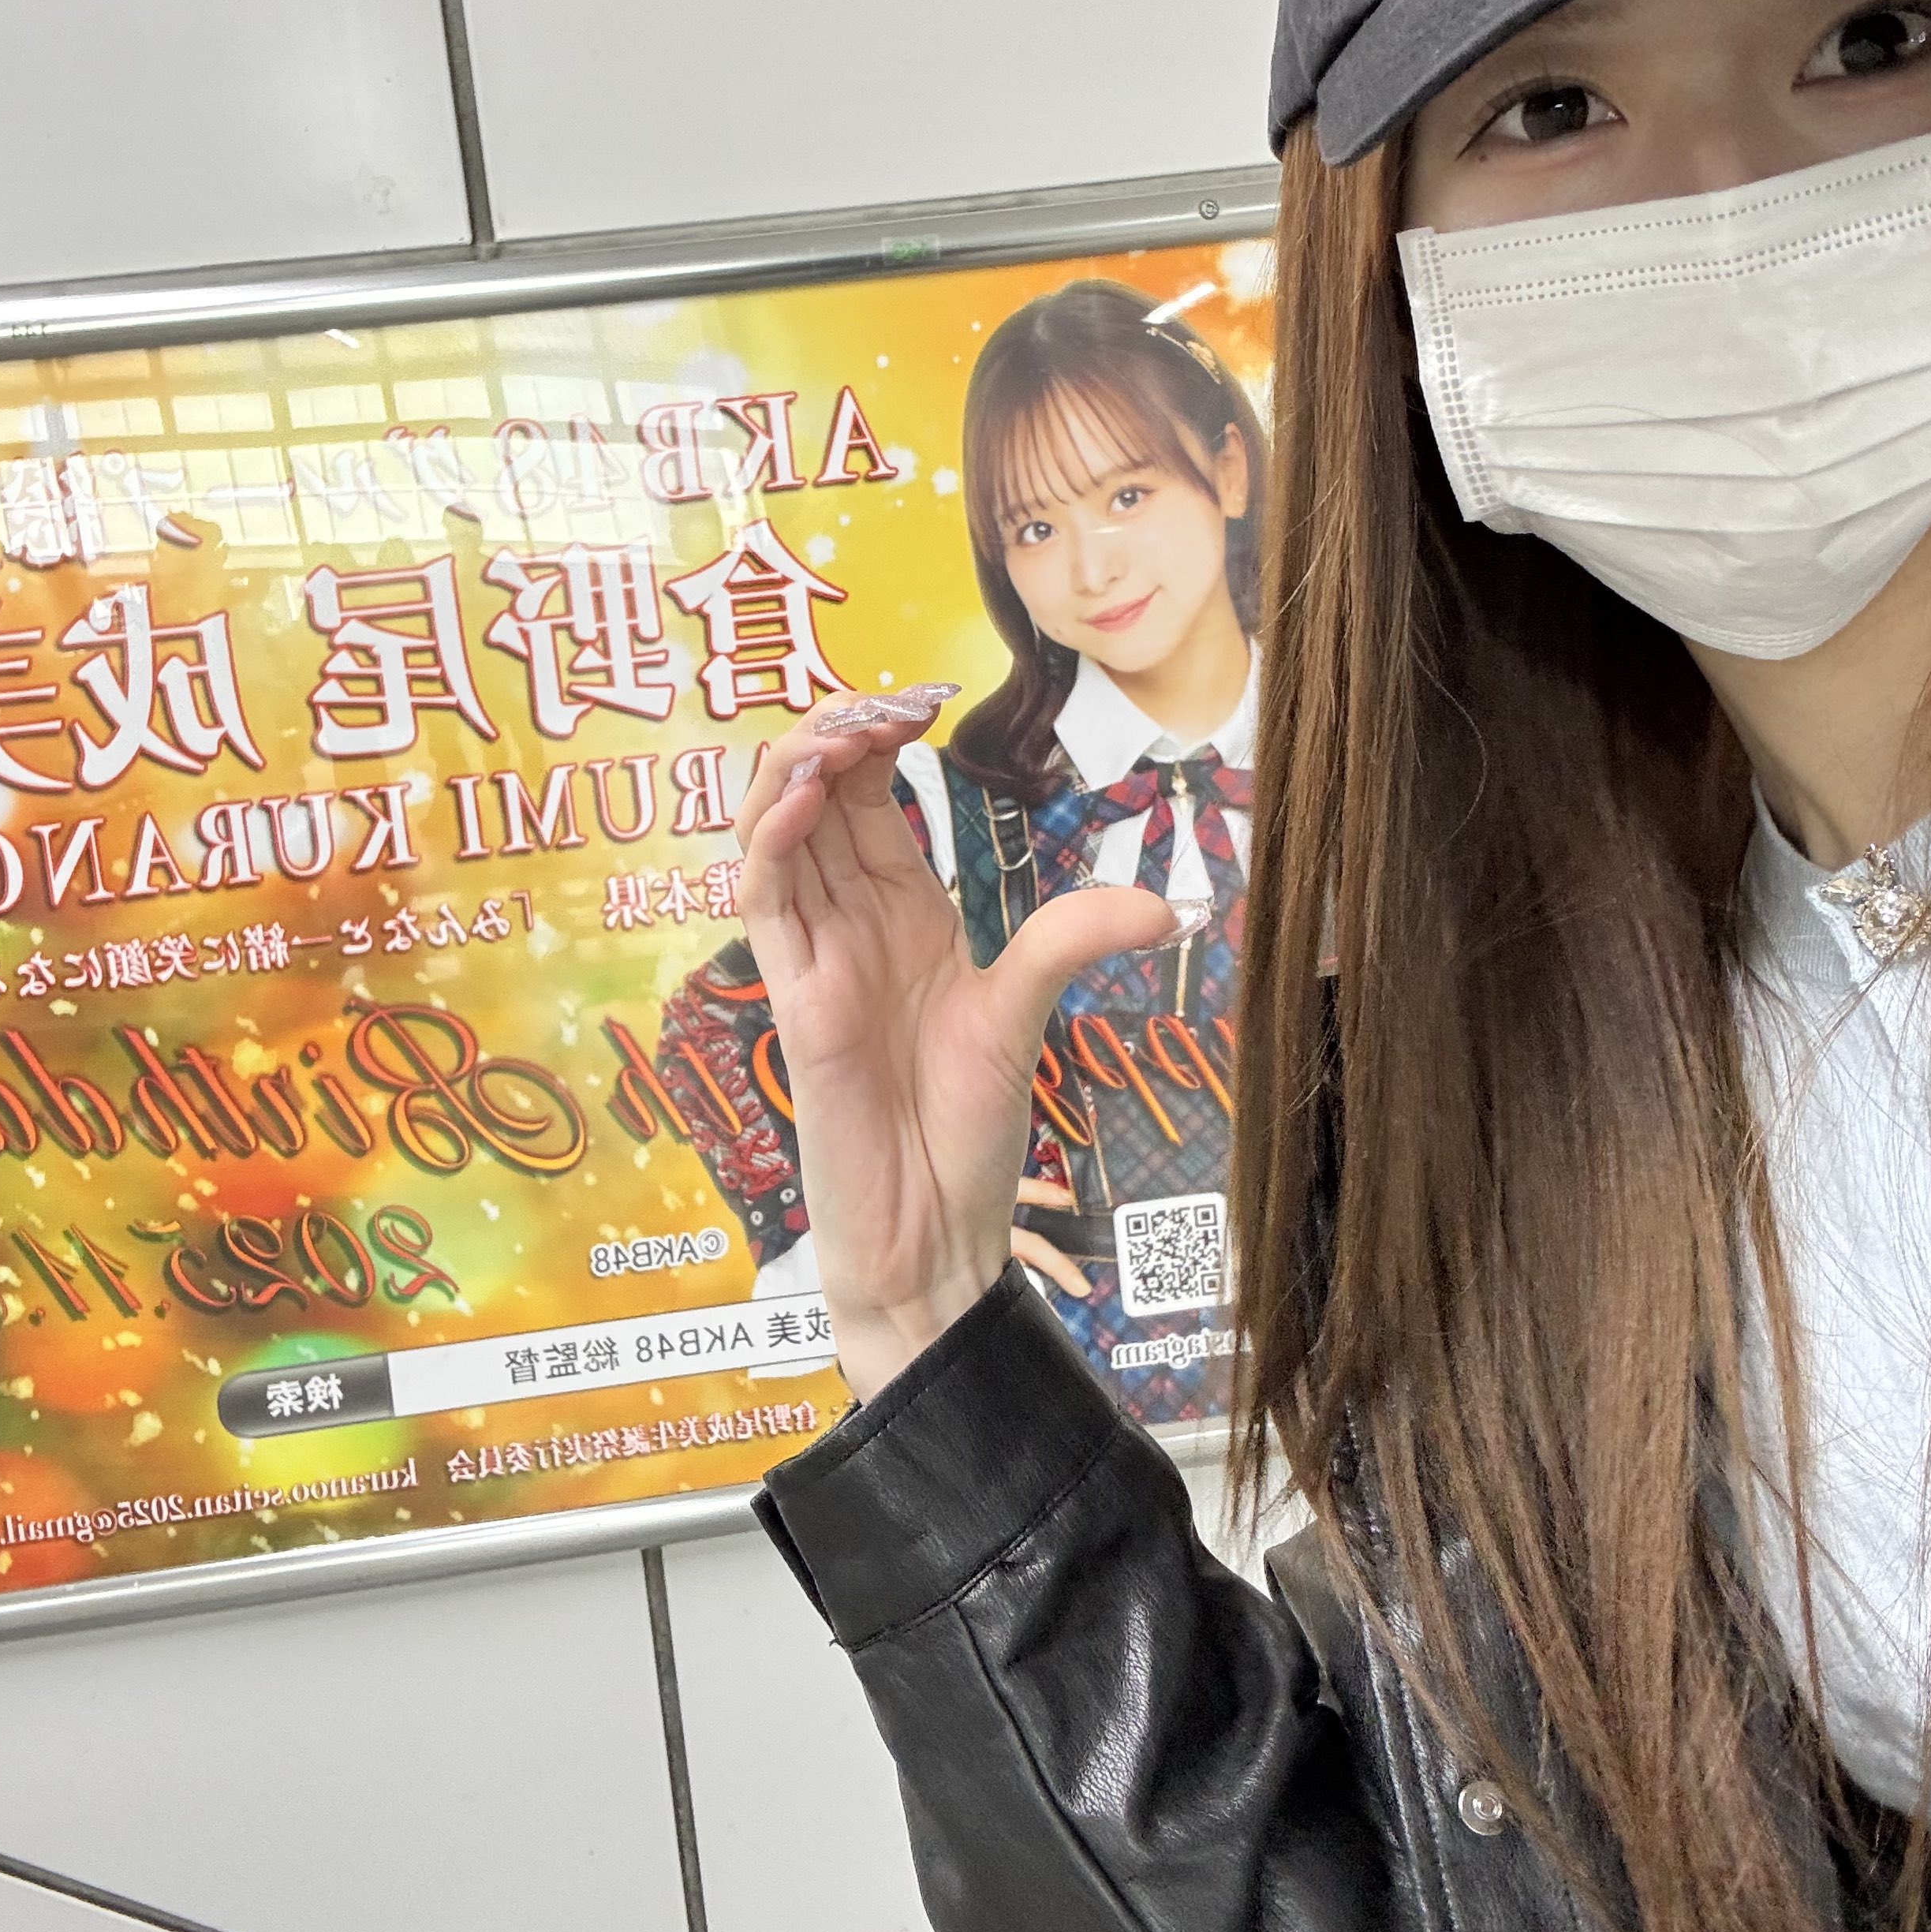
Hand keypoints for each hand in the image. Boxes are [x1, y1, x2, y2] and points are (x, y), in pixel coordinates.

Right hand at [737, 685, 1195, 1398]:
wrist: (937, 1235)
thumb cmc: (968, 1136)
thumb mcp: (1025, 1014)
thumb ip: (1070, 940)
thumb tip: (1168, 905)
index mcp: (902, 911)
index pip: (868, 793)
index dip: (878, 734)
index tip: (919, 696)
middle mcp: (849, 922)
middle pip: (813, 794)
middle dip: (833, 730)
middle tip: (878, 700)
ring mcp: (814, 956)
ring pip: (772, 832)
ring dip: (792, 769)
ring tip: (836, 730)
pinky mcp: (793, 998)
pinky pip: (762, 901)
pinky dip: (769, 841)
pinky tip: (799, 801)